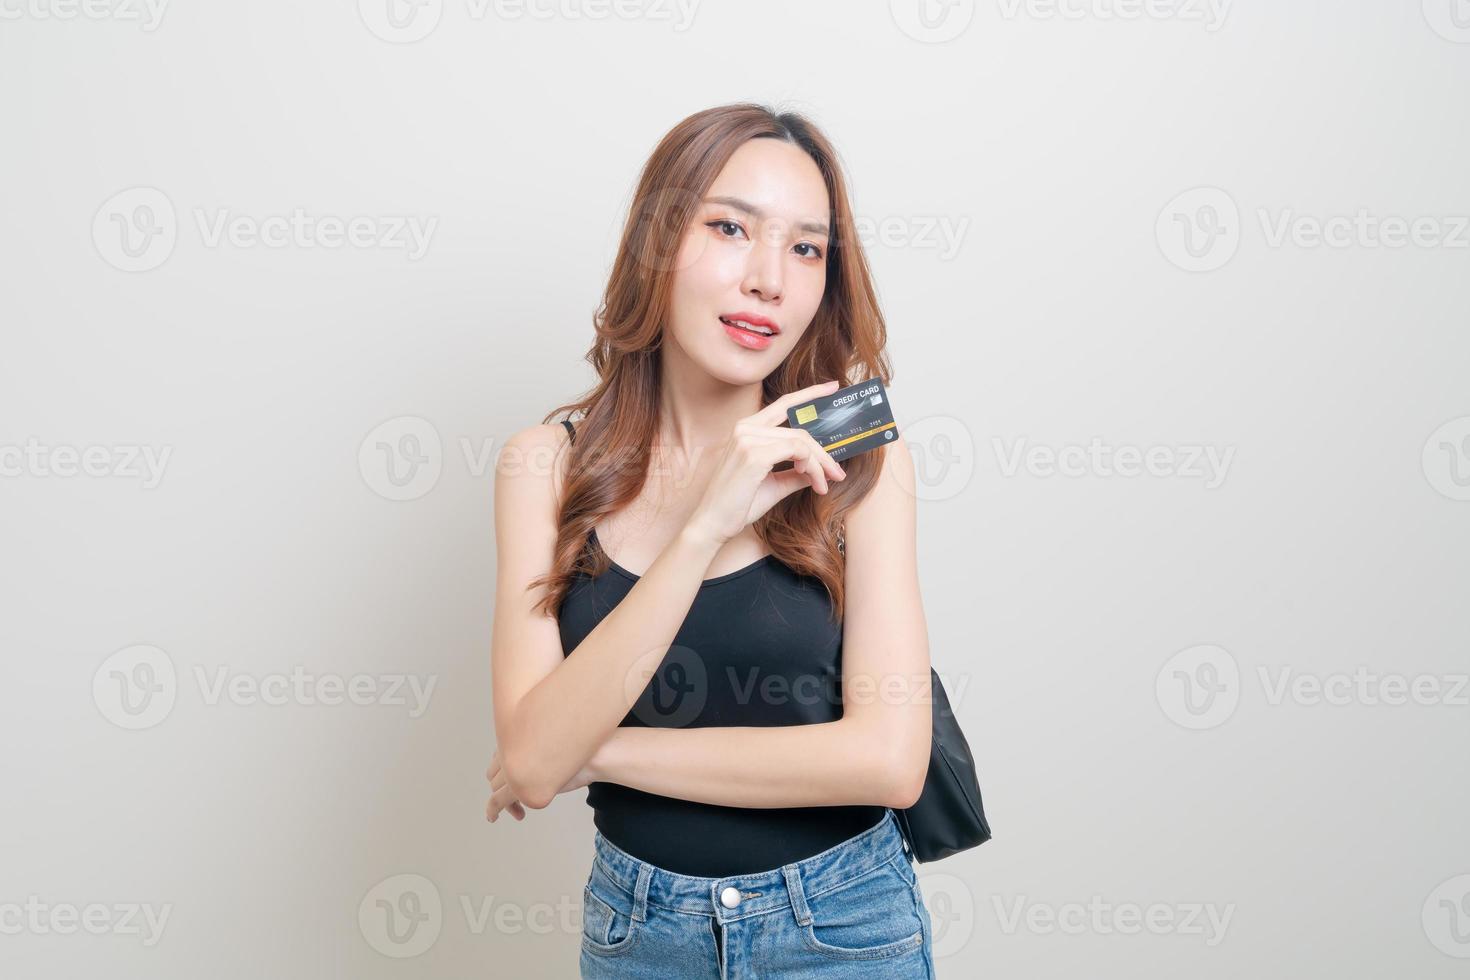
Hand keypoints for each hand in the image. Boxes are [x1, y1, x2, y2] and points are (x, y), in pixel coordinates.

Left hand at [484, 746, 598, 822]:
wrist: (594, 756)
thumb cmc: (583, 750)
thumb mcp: (559, 747)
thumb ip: (544, 751)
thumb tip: (542, 761)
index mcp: (520, 736)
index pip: (498, 755)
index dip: (503, 770)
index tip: (515, 778)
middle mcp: (512, 750)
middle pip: (495, 773)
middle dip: (502, 787)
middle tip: (517, 799)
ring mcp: (513, 768)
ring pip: (495, 788)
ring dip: (501, 802)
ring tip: (518, 812)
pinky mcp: (518, 786)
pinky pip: (497, 801)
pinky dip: (493, 810)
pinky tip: (493, 817)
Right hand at [686, 380, 847, 545]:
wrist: (713, 524)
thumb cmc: (738, 505)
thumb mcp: (774, 484)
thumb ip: (796, 472)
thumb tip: (821, 469)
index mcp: (747, 429)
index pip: (784, 404)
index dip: (810, 394)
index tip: (832, 388)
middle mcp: (745, 428)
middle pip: (799, 429)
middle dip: (824, 453)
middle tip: (838, 473)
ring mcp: (747, 439)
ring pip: (801, 442)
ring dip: (819, 465)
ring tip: (825, 485)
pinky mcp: (753, 455)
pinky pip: (798, 452)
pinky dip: (812, 467)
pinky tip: (813, 482)